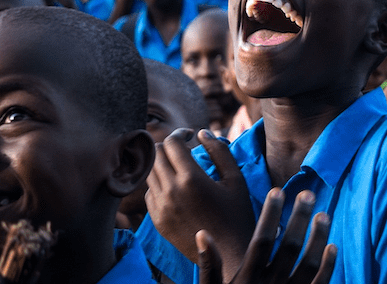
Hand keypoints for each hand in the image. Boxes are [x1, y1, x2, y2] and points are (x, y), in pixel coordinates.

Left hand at [146, 129, 254, 279]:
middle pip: (156, 154)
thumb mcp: (236, 179)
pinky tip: (176, 187)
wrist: (228, 254)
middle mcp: (171, 192)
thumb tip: (202, 133)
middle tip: (184, 149)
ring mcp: (161, 208)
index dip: (180, 133)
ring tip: (179, 166)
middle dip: (169, 146)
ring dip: (162, 164)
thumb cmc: (237, 214)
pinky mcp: (157, 221)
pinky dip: (159, 183)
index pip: (172, 143)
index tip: (190, 135)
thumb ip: (220, 151)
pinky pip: (149, 193)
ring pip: (149, 172)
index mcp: (191, 179)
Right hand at [197, 189, 336, 283]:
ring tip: (324, 214)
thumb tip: (203, 234)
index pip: (261, 240)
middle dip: (299, 217)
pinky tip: (332, 246)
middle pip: (289, 246)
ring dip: (318, 237)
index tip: (276, 190)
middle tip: (307, 193)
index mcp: (247, 280)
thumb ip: (208, 267)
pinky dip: (327, 266)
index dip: (270, 214)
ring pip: (308, 263)